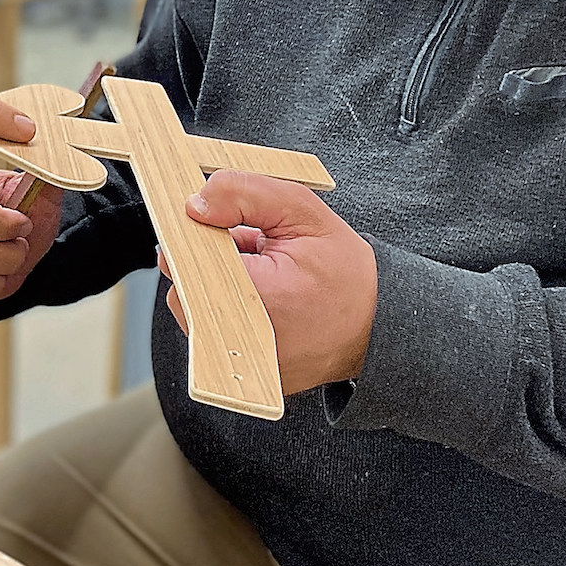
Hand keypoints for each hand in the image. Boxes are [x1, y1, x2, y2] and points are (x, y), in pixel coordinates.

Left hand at [160, 169, 376, 395]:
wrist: (380, 323)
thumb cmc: (347, 273)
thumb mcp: (302, 211)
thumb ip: (245, 195)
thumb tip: (195, 203)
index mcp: (260, 296)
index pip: (190, 261)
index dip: (196, 236)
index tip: (212, 222)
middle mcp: (246, 337)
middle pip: (186, 286)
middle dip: (207, 259)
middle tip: (250, 248)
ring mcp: (244, 360)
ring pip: (196, 309)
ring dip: (216, 283)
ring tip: (260, 273)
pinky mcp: (245, 370)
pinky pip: (214, 331)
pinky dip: (226, 307)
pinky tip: (260, 297)